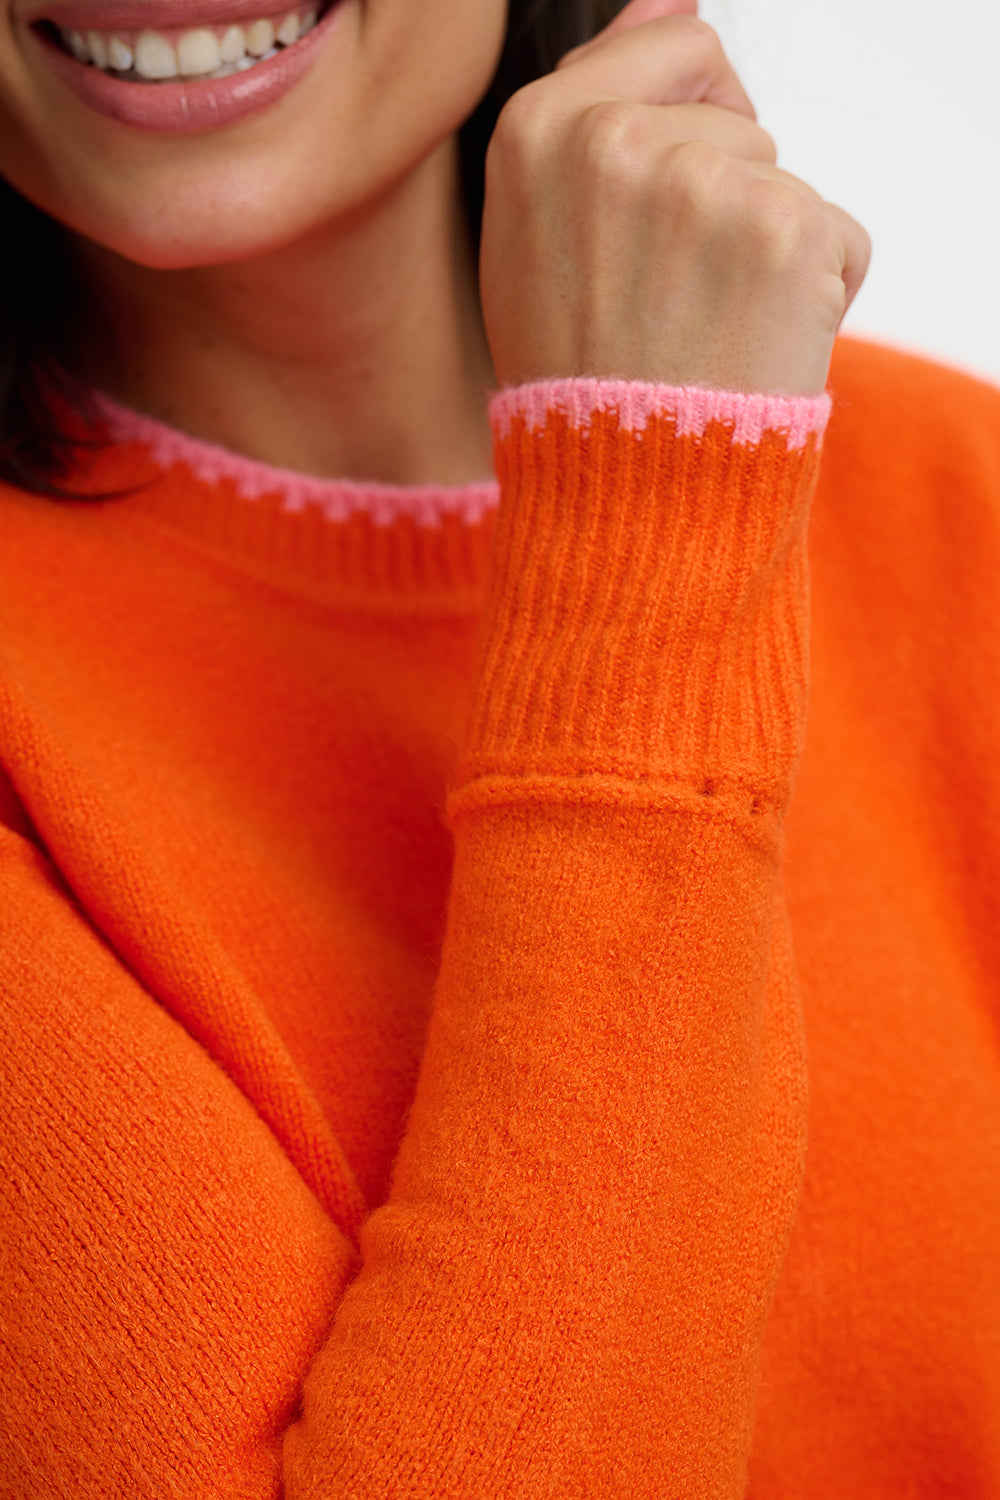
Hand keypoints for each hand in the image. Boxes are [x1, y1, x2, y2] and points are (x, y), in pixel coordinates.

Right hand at [479, 0, 871, 396]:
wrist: (624, 490)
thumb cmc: (578, 378)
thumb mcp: (538, 233)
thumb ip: (596, 104)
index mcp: (537, 130)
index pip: (676, 43)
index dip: (691, 120)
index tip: (667, 208)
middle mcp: (612, 140)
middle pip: (738, 119)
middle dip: (726, 199)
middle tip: (671, 302)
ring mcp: (701, 180)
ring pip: (784, 182)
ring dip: (767, 253)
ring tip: (705, 333)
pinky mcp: (784, 228)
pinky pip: (838, 236)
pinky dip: (817, 294)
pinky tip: (754, 348)